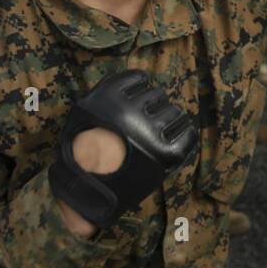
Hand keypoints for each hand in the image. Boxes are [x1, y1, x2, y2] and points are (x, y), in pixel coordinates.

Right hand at [49, 70, 197, 233]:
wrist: (85, 190)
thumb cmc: (79, 153)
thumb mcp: (84, 112)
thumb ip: (106, 95)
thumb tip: (134, 81)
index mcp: (109, 98)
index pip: (137, 78)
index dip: (139, 89)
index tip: (137, 99)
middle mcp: (132, 111)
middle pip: (157, 95)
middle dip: (153, 107)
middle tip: (146, 122)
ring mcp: (151, 131)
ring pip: (174, 111)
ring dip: (169, 119)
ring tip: (159, 132)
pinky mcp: (166, 152)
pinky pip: (187, 133)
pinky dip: (184, 133)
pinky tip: (177, 136)